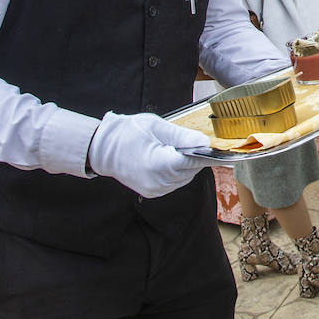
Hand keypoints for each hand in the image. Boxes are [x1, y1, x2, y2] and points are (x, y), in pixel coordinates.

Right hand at [87, 112, 209, 197]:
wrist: (102, 149)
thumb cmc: (128, 133)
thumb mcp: (156, 127)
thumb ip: (182, 136)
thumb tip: (204, 142)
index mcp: (159, 164)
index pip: (193, 161)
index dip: (206, 154)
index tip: (216, 148)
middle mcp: (157, 181)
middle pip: (190, 170)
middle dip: (193, 156)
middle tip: (187, 142)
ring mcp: (154, 189)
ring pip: (184, 178)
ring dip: (185, 165)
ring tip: (172, 150)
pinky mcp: (152, 192)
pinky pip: (174, 183)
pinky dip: (176, 172)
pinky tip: (166, 160)